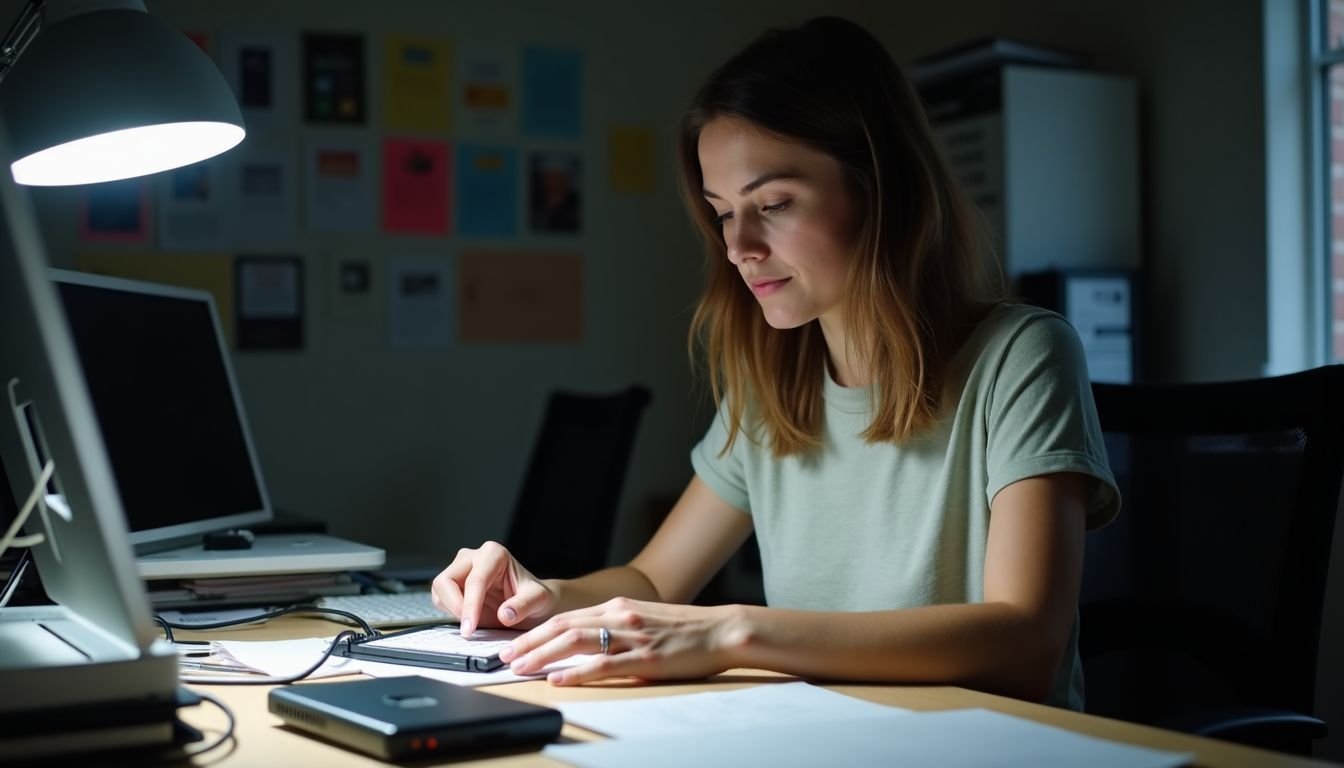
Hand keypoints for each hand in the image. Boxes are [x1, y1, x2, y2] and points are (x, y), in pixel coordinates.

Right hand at [431, 541, 558, 635]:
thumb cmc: (535, 596)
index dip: (470, 606)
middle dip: (455, 607)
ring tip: (475, 623)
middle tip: (469, 629)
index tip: (469, 628)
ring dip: (452, 610)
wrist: (532, 601)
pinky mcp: (453, 583)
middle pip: (447, 580)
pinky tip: (470, 619)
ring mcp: (460, 569)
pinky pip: (441, 599)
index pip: (475, 580)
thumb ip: (524, 605)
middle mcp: (473, 557)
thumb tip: (505, 614)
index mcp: (494, 554)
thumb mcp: (539, 600)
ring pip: (440, 590)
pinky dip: (450, 612)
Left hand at [499, 597, 745, 684]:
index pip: (566, 616)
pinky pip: (602, 664)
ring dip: (543, 655)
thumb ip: (615, 625)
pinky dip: (576, 671)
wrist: (722, 629)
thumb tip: (584, 640)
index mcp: (617, 606)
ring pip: (575, 642)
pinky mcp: (645, 657)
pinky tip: (558, 678)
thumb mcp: (644, 618)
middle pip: (562, 626)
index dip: (536, 631)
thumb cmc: (685, 629)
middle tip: (504, 656)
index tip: (513, 643)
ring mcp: (631, 635)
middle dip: (529, 642)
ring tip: (520, 667)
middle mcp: (619, 615)